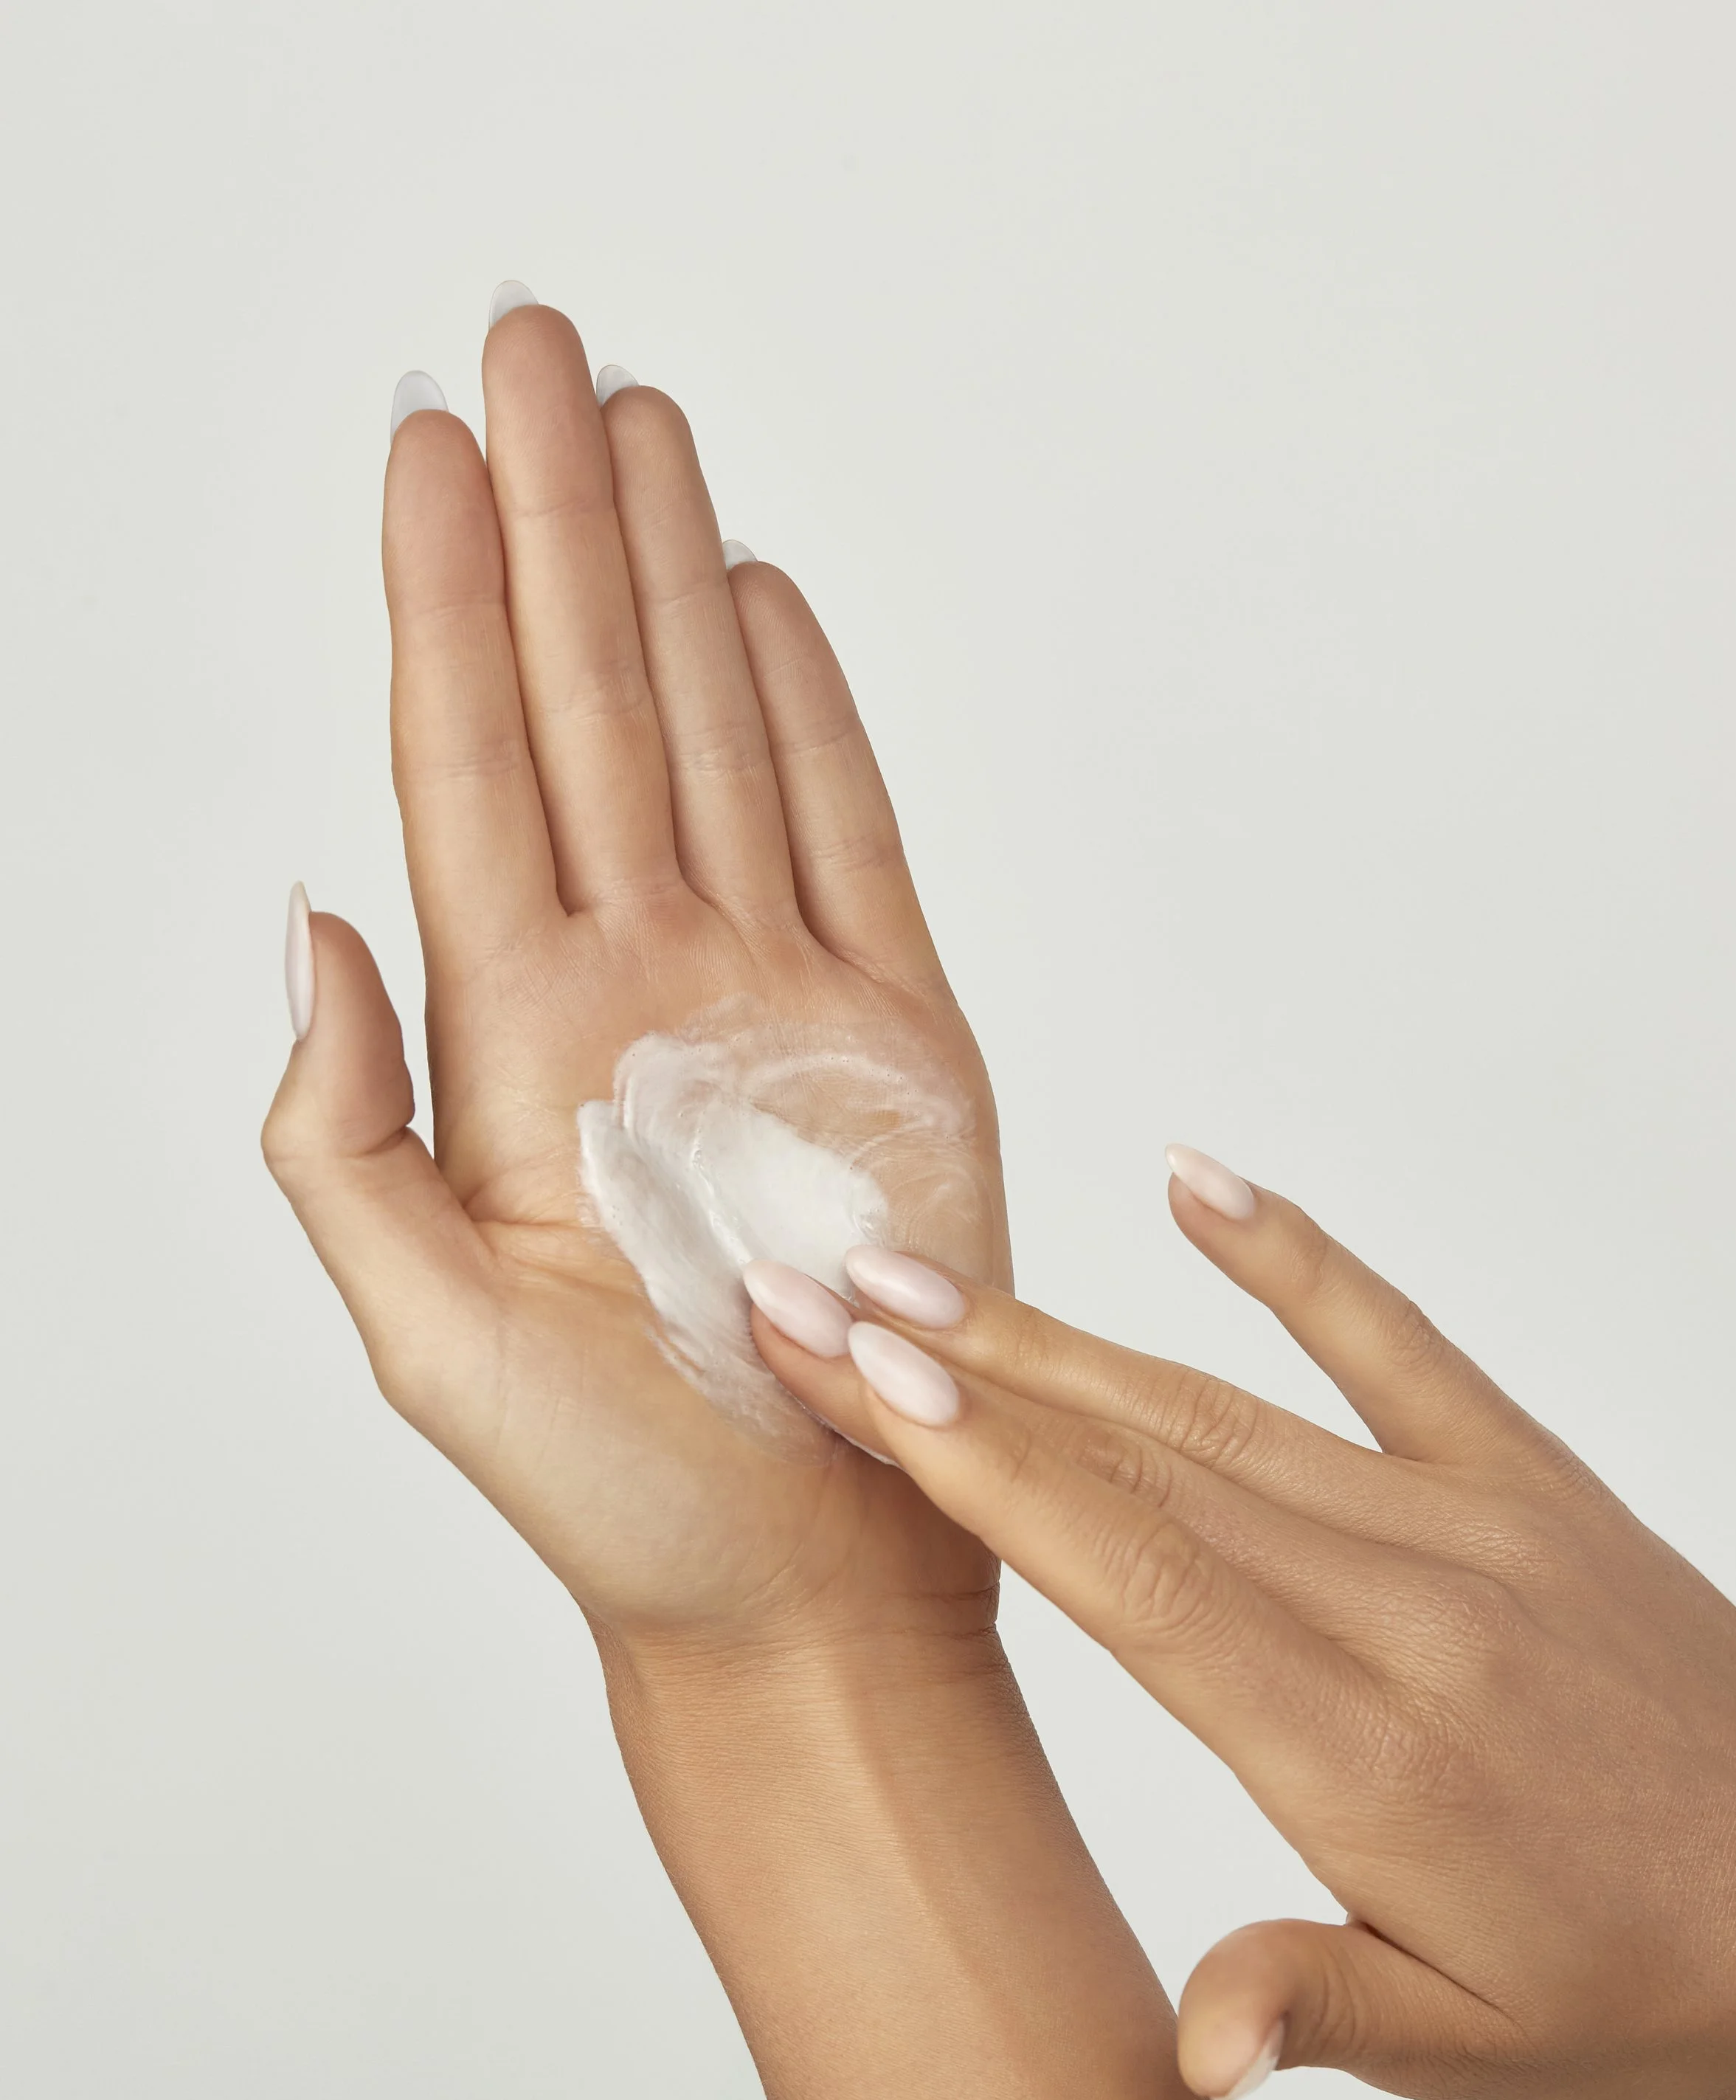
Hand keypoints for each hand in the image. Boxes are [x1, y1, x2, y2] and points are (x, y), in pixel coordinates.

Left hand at [263, 299, 1003, 1652]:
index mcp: (514, 1042)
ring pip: (710, 733)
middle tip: (536, 343)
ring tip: (637, 424)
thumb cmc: (620, 1500)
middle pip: (583, 703)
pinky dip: (808, 712)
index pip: (464, 763)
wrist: (809, 1591)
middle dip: (556, 521)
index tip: (428, 437)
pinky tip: (759, 604)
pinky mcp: (898, 1040)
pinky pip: (850, 832)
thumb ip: (338, 1132)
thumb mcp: (423, 1338)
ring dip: (670, 577)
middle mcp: (636, 991)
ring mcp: (770, 1003)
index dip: (442, 594)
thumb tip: (309, 912)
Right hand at [743, 1160, 1735, 2099]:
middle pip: (1141, 1467)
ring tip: (917, 1274)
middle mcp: (1405, 1610)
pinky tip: (1192, 1182)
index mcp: (1367, 1753)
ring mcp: (1472, 1525)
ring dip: (1058, 1336)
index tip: (857, 1375)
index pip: (1136, 1579)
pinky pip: (1395, 1341)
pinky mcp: (1531, 1481)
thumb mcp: (1484, 2050)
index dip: (984, 1468)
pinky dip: (1291, 1257)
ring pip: (1224, 1407)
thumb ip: (1317, 2009)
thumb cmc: (1655, 1985)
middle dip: (959, 1376)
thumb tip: (1190, 2054)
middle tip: (807, 1289)